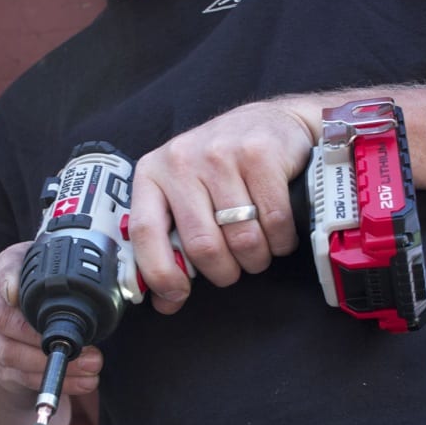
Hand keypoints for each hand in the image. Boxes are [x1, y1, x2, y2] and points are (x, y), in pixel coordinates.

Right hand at [0, 242, 102, 396]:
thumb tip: (119, 281)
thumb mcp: (57, 279)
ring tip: (92, 366)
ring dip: (55, 364)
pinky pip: (24, 377)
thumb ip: (75, 274)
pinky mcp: (0, 367)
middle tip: (86, 346)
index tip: (18, 292)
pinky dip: (57, 382)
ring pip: (13, 353)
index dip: (10, 278)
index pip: (5, 266)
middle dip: (45, 337)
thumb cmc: (45, 301)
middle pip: (4, 319)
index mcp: (9, 272)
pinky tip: (83, 382)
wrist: (15, 338)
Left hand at [128, 98, 315, 313]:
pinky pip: (274, 222)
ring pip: (242, 239)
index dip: (160, 272)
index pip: (144, 232)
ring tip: (258, 249)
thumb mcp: (184, 195)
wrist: (271, 123)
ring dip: (256, 259)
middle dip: (224, 271)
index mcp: (152, 173)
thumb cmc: (222, 169)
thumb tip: (164, 301)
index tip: (177, 294)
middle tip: (234, 268)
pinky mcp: (260, 154)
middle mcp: (181, 160)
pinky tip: (278, 233)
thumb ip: (170, 243)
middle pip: (202, 246)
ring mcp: (221, 154)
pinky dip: (281, 240)